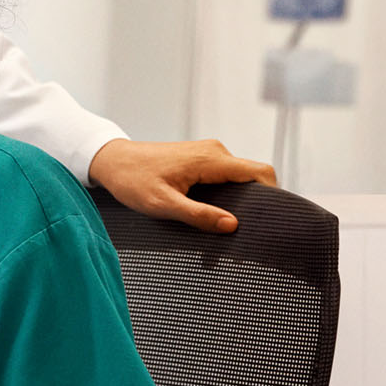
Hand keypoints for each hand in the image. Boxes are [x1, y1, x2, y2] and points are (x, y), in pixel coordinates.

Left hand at [89, 137, 276, 234]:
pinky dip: (226, 196)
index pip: (260, 173)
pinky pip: (225, 177)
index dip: (273, 196)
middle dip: (255, 204)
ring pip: (239, 179)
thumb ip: (199, 215)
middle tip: (247, 233)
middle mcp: (215, 152)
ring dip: (239, 202)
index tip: (269, 221)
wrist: (111, 160)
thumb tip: (233, 225)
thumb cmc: (133, 181)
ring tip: (227, 228)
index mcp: (211, 159)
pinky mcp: (201, 160)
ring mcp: (208, 154)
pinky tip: (214, 215)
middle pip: (253, 178)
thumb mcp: (163, 204)